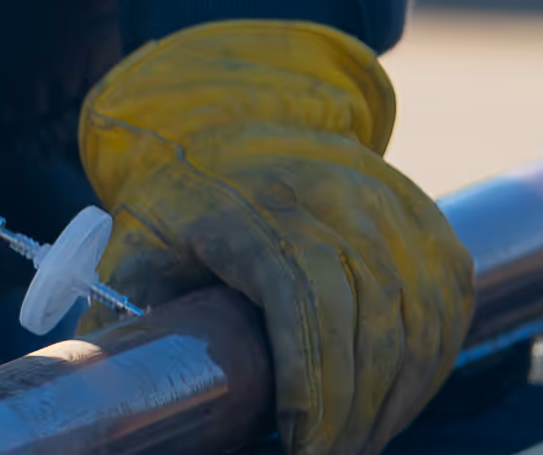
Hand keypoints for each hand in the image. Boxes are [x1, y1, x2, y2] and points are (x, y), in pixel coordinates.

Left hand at [79, 18, 476, 454]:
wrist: (244, 120)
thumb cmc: (182, 203)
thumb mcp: (133, 247)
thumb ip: (121, 323)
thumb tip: (96, 403)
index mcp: (250, 207)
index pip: (301, 297)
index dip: (311, 383)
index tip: (301, 448)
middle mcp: (333, 198)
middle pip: (367, 322)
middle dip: (352, 414)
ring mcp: (390, 206)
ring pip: (415, 320)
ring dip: (394, 401)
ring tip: (355, 443)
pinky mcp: (427, 222)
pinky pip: (445, 306)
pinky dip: (426, 367)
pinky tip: (393, 403)